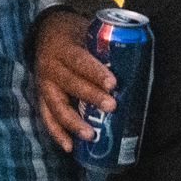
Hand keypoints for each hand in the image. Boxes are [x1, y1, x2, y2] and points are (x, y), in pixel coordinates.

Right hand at [33, 8, 110, 151]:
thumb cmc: (75, 36)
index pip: (80, 61)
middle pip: (70, 84)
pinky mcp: (42, 98)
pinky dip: (57, 133)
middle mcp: (50, 67)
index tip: (113, 83)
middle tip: (112, 106)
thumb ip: (104, 48)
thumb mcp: (87, 32)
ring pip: (57, 105)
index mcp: (63, 49)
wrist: (47, 33)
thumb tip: (139, 63)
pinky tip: (70, 147)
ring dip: (73, 122)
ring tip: (91, 135)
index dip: (95, 72)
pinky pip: (48, 118)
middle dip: (91, 97)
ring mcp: (44, 85)